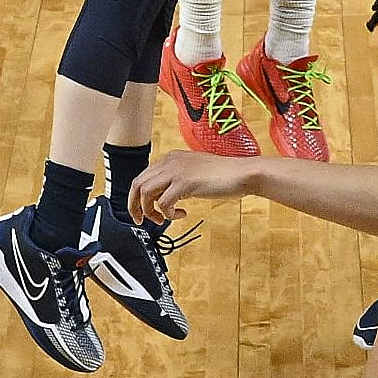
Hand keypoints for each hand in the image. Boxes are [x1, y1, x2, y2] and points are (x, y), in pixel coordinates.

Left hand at [129, 148, 258, 221]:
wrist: (242, 173)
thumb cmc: (224, 174)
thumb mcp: (195, 172)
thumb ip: (178, 178)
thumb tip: (165, 195)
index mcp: (172, 157)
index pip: (144, 176)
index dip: (139, 195)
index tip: (143, 209)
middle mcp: (170, 162)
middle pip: (137, 183)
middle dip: (135, 205)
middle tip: (141, 220)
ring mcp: (176, 171)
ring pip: (145, 193)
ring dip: (149, 211)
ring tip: (161, 220)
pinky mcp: (184, 184)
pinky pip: (163, 204)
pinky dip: (167, 214)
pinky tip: (181, 215)